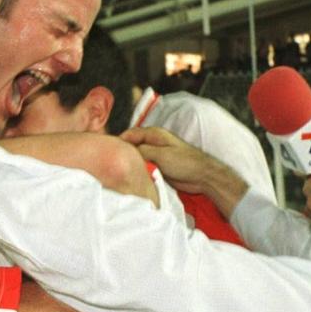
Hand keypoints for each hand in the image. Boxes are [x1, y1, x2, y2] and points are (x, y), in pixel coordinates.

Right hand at [121, 126, 249, 217]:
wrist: (202, 176)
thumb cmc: (185, 162)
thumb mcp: (161, 155)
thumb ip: (142, 151)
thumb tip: (127, 152)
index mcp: (154, 134)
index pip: (130, 134)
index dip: (119, 141)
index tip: (109, 151)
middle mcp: (153, 143)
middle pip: (132, 146)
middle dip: (123, 153)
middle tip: (112, 164)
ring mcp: (155, 155)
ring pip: (137, 158)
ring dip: (131, 164)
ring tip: (119, 171)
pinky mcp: (157, 167)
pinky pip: (143, 167)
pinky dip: (137, 170)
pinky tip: (131, 177)